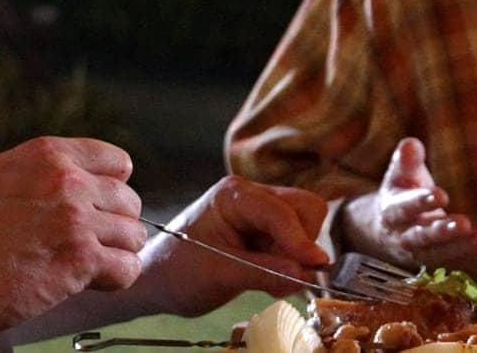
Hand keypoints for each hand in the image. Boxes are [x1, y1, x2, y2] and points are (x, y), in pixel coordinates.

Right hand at [0, 136, 148, 336]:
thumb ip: (42, 176)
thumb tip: (77, 185)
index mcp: (46, 155)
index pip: (117, 162)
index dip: (111, 189)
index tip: (99, 208)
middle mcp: (67, 180)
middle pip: (129, 199)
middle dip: (114, 225)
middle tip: (89, 244)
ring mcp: (75, 219)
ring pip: (133, 234)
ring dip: (116, 253)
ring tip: (88, 266)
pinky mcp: (79, 259)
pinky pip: (127, 267)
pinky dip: (117, 279)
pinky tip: (93, 283)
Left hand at [133, 176, 329, 316]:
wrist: (159, 281)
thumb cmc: (179, 272)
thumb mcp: (221, 275)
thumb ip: (265, 272)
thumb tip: (306, 274)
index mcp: (233, 195)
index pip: (281, 212)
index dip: (301, 240)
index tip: (317, 267)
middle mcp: (252, 195)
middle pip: (304, 208)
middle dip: (302, 245)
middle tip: (285, 277)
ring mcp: (261, 211)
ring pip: (306, 225)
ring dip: (297, 256)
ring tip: (268, 279)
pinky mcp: (267, 230)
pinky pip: (296, 242)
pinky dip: (293, 262)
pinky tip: (270, 277)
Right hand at [338, 138, 476, 272]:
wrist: (389, 230)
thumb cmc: (401, 193)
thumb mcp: (399, 175)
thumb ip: (406, 159)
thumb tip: (411, 144)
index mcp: (393, 213)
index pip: (405, 209)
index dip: (421, 202)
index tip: (441, 195)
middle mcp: (406, 238)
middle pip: (425, 238)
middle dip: (444, 232)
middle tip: (464, 223)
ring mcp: (426, 255)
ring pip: (445, 255)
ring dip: (465, 248)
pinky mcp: (445, 263)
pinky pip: (465, 263)